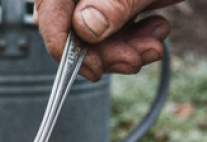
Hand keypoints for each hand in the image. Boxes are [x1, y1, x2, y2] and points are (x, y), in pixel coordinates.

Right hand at [34, 0, 179, 81]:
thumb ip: (112, 2)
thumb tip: (84, 29)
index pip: (50, 13)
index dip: (66, 46)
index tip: (93, 69)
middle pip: (73, 29)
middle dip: (107, 52)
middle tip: (135, 60)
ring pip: (98, 35)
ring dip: (127, 49)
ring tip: (153, 43)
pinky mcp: (120, 2)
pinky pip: (118, 29)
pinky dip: (137, 38)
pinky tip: (156, 29)